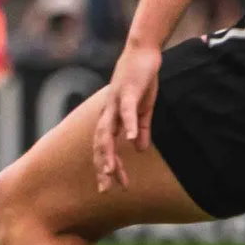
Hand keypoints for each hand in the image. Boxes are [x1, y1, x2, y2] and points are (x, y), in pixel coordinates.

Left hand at [91, 41, 164, 191]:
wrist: (142, 54)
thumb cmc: (140, 82)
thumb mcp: (143, 111)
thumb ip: (141, 130)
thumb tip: (139, 150)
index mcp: (112, 120)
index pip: (105, 150)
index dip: (109, 169)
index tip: (114, 188)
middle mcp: (108, 114)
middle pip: (101, 146)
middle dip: (103, 168)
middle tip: (105, 190)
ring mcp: (115, 103)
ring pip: (108, 132)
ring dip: (109, 152)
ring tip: (111, 172)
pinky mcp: (127, 91)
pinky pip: (126, 111)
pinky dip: (128, 125)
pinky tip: (131, 140)